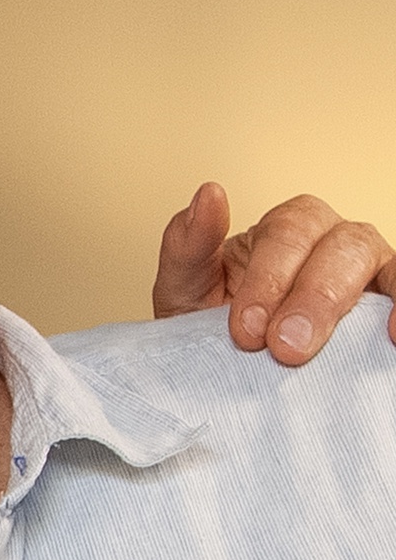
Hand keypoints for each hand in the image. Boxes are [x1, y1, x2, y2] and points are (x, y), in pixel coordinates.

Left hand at [154, 183, 395, 363]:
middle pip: (341, 247)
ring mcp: (366, 270)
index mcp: (286, 227)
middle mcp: (332, 239)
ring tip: (341, 348)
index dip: (270, 279)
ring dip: (354, 308)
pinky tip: (394, 337)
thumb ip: (188, 242)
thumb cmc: (205, 323)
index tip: (246, 330)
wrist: (220, 367)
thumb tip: (210, 193)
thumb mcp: (184, 287)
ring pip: (380, 266)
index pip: (289, 233)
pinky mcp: (385, 302)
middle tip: (282, 347)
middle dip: (311, 298)